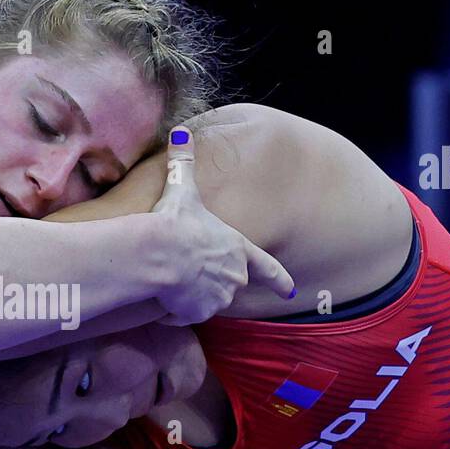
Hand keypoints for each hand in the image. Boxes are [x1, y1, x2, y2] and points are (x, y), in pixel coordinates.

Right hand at [152, 128, 293, 324]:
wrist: (158, 253)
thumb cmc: (174, 220)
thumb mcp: (182, 189)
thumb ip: (183, 163)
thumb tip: (179, 133)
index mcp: (238, 248)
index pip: (268, 268)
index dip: (280, 280)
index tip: (291, 292)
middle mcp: (234, 277)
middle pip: (228, 284)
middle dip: (210, 280)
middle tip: (187, 272)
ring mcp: (217, 298)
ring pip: (206, 301)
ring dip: (191, 295)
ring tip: (171, 280)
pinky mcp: (197, 313)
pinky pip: (184, 315)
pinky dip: (174, 310)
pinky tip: (162, 295)